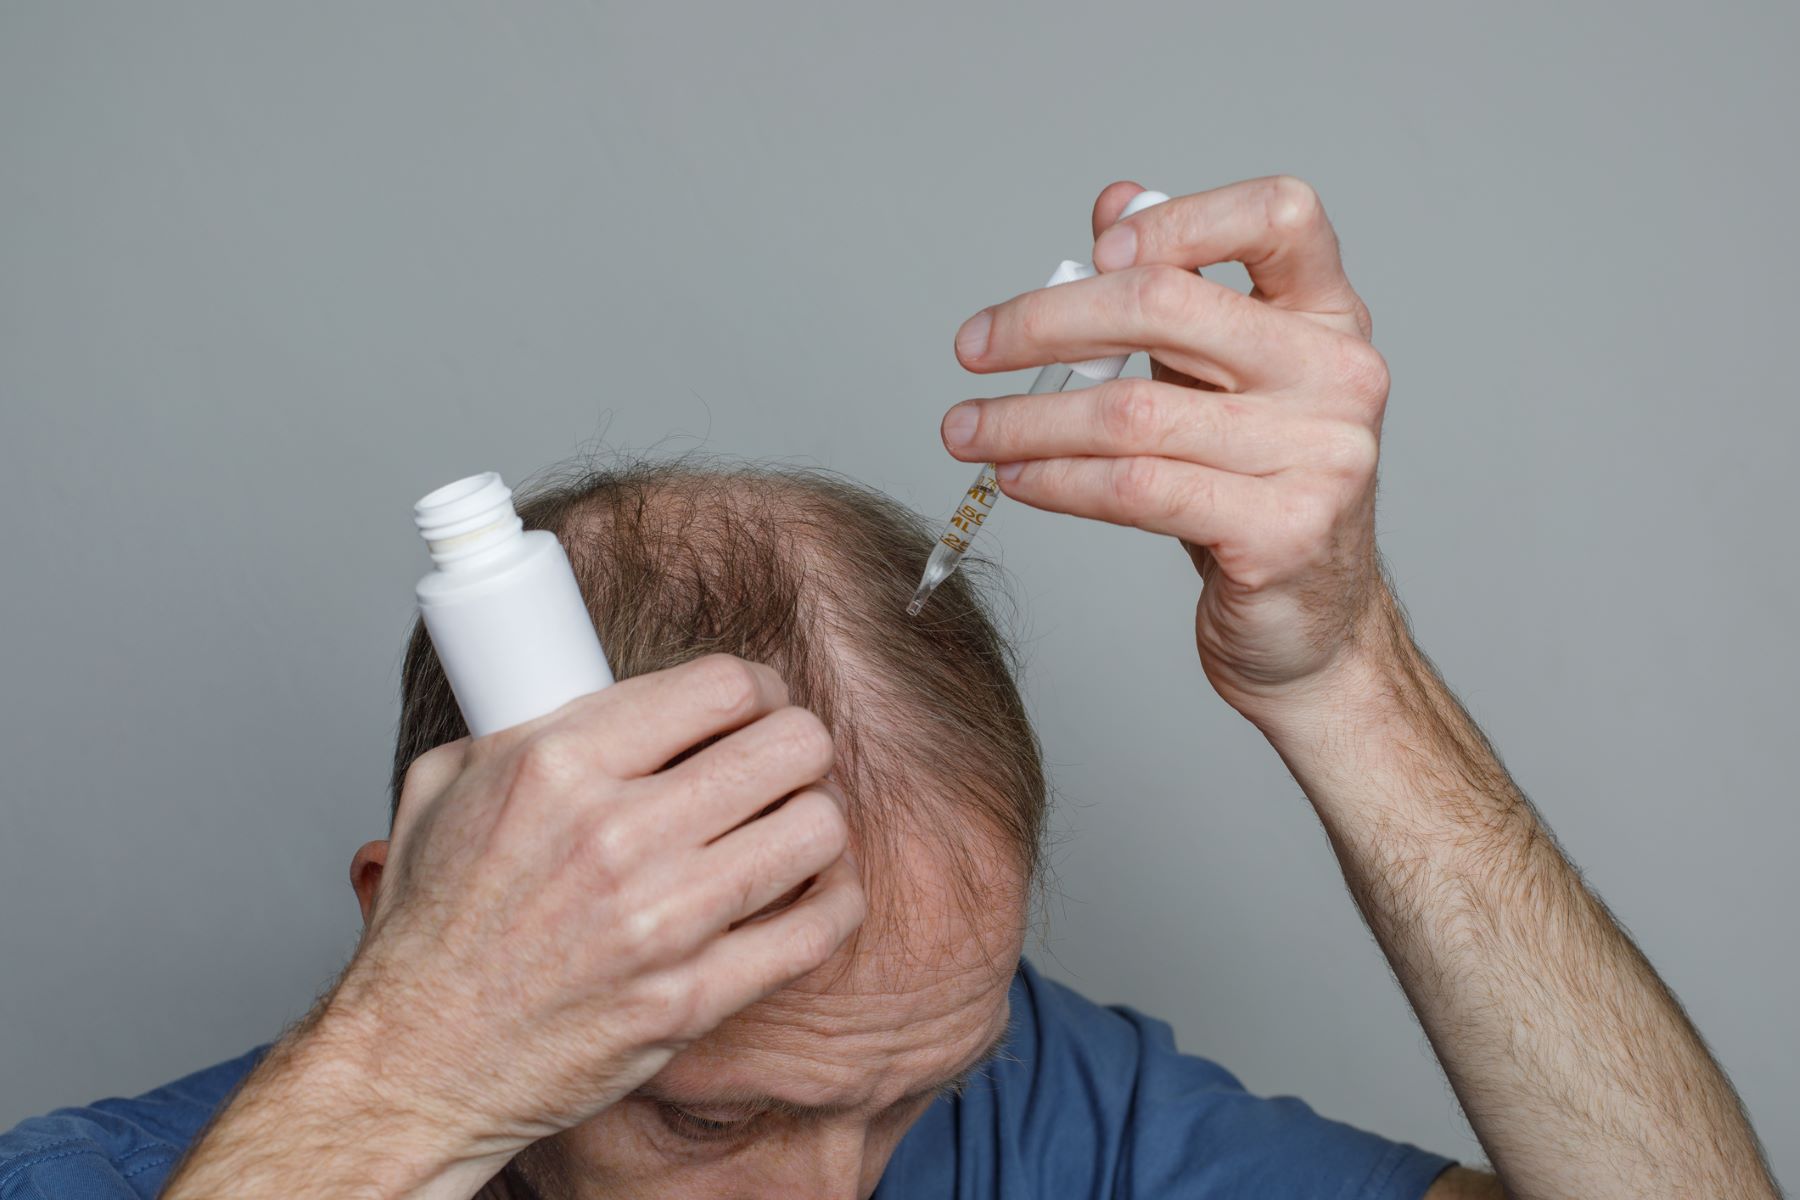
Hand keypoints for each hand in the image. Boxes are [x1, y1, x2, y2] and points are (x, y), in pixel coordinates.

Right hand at [322, 655, 864, 1163]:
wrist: (416, 1060)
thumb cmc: (433, 925)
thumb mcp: (448, 782)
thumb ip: (530, 719)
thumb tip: (600, 678)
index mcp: (559, 765)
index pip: (721, 686)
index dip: (756, 687)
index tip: (751, 705)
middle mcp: (617, 837)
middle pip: (791, 746)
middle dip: (796, 746)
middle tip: (779, 764)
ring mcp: (661, 923)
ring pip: (817, 829)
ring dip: (812, 821)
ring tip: (785, 828)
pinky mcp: (690, 999)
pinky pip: (817, 929)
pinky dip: (830, 903)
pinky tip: (804, 894)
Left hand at [941, 177, 1391, 718]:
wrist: (1311, 627)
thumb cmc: (1254, 493)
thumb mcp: (1221, 383)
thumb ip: (1178, 294)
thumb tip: (1116, 201)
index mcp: (1330, 316)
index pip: (1279, 215)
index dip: (1181, 217)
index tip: (1095, 249)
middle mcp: (1339, 373)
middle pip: (1169, 304)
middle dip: (1046, 321)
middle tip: (973, 346)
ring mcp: (1320, 455)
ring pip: (1131, 411)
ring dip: (1025, 418)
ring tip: (965, 430)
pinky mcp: (1282, 533)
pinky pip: (1135, 488)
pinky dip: (1056, 479)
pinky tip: (1014, 476)